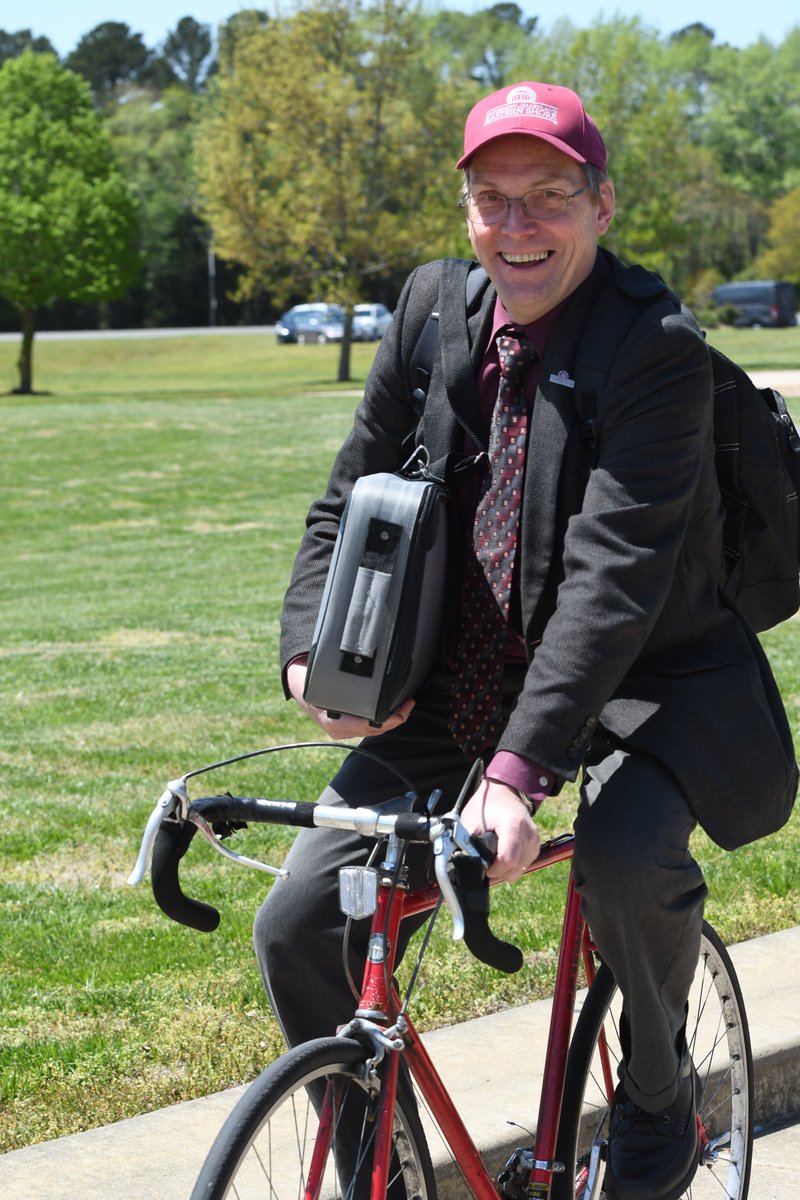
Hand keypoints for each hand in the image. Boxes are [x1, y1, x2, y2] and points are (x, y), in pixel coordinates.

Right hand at [286, 656, 414, 739]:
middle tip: (409, 703)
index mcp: (334, 723)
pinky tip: (394, 707)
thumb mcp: (318, 678)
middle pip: (375, 729)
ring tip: (406, 704)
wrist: (299, 685)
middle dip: (395, 718)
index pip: (368, 727)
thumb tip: (352, 666)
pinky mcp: (350, 726)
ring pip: (374, 729)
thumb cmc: (309, 679)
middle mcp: (341, 730)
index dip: (388, 720)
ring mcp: (345, 730)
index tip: (401, 711)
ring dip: (391, 718)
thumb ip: (333, 678)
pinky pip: (370, 725)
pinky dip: (383, 718)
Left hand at [460, 778, 540, 882]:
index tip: (484, 866)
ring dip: (505, 869)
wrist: (503, 792)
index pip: (508, 860)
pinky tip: (502, 852)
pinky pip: (523, 865)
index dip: (493, 869)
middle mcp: (529, 834)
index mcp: (514, 826)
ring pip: (519, 870)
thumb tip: (467, 866)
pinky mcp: (535, 845)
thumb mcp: (471, 822)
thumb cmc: (487, 805)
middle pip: (514, 869)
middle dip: (498, 871)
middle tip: (486, 860)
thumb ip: (468, 845)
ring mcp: (534, 840)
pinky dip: (512, 864)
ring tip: (494, 853)